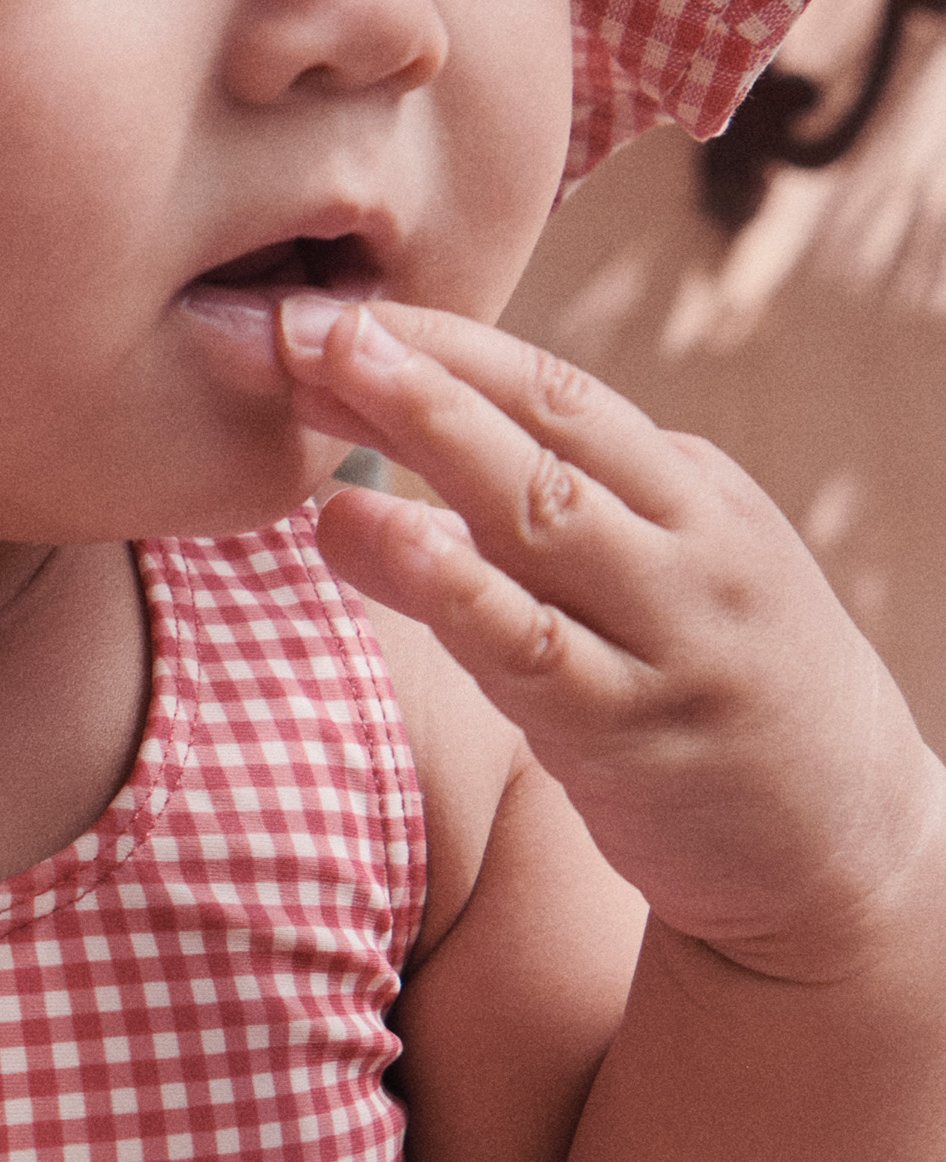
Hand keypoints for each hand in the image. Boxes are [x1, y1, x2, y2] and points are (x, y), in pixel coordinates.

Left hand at [278, 294, 945, 982]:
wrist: (849, 853)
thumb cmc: (708, 692)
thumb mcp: (647, 580)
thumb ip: (517, 526)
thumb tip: (346, 489)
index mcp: (691, 487)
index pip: (552, 385)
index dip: (439, 340)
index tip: (332, 308)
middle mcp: (690, 544)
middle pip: (545, 423)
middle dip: (422, 364)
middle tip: (311, 320)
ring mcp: (668, 636)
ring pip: (540, 515)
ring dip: (427, 438)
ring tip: (327, 388)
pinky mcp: (636, 735)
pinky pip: (534, 647)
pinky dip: (454, 585)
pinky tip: (384, 539)